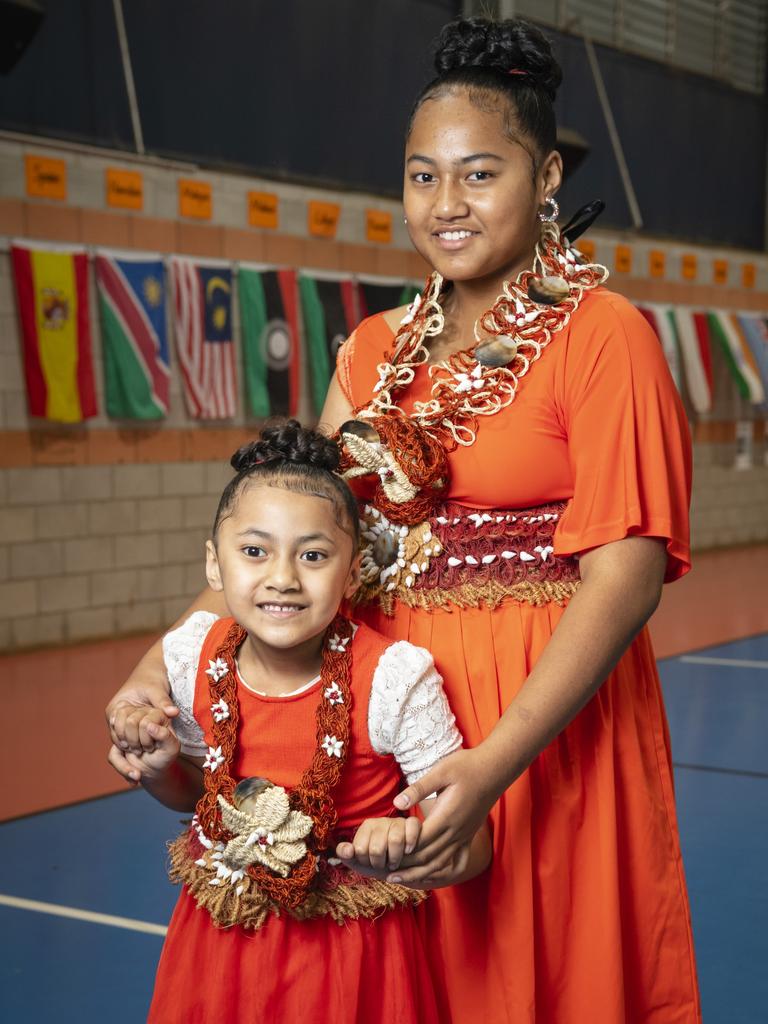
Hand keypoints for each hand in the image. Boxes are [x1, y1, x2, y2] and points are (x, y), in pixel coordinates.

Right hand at [106, 684, 178, 754]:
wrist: (151, 675)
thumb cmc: (152, 681)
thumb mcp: (157, 691)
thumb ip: (163, 703)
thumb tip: (174, 713)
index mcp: (117, 705)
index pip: (119, 726)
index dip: (132, 736)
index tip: (146, 744)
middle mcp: (114, 714)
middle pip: (118, 735)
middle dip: (132, 742)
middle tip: (147, 749)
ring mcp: (118, 720)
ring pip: (121, 739)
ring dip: (132, 745)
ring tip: (145, 750)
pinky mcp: (125, 724)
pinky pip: (126, 738)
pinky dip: (133, 743)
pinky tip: (144, 748)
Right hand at [107, 709, 179, 783]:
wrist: (157, 769)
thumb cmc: (167, 755)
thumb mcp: (172, 747)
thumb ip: (165, 735)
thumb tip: (150, 726)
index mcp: (155, 714)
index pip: (143, 721)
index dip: (147, 738)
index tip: (154, 746)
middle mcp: (140, 718)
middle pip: (128, 724)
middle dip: (137, 744)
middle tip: (148, 750)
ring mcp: (127, 732)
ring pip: (118, 737)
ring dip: (130, 754)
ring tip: (141, 758)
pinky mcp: (118, 745)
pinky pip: (113, 755)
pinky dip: (124, 768)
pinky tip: (136, 775)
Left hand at [336, 816, 421, 873]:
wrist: (399, 864)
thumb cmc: (375, 860)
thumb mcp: (358, 859)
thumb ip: (345, 854)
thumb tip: (347, 850)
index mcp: (366, 826)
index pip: (361, 850)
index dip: (366, 862)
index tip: (369, 862)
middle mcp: (381, 821)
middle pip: (377, 848)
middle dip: (379, 864)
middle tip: (382, 866)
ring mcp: (398, 821)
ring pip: (395, 840)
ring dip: (395, 859)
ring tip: (393, 864)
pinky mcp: (413, 823)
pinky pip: (412, 828)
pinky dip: (410, 843)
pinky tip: (408, 852)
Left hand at [386, 747, 501, 886]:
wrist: (494, 769)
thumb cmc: (466, 767)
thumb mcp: (440, 771)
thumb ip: (418, 789)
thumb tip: (396, 803)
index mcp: (446, 816)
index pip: (419, 842)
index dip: (401, 852)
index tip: (383, 856)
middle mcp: (455, 831)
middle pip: (427, 857)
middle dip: (406, 867)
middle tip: (384, 875)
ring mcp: (464, 836)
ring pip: (440, 863)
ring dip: (420, 874)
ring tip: (401, 880)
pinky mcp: (469, 836)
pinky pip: (458, 862)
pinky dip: (443, 872)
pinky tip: (431, 876)